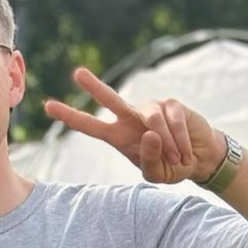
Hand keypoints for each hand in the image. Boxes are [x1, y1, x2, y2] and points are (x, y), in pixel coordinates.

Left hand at [44, 67, 225, 184]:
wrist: (199, 158)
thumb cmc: (172, 166)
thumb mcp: (156, 174)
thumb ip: (148, 159)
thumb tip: (149, 133)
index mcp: (118, 136)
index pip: (90, 126)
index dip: (70, 116)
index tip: (48, 105)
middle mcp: (130, 118)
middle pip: (110, 99)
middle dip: (94, 86)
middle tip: (77, 74)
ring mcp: (150, 108)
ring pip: (151, 120)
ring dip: (166, 143)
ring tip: (175, 157)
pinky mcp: (171, 104)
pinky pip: (172, 121)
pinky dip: (179, 139)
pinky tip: (185, 150)